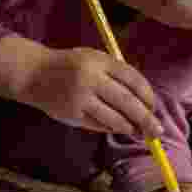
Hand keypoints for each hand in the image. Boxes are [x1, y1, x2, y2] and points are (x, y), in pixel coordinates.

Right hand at [18, 47, 162, 136]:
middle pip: (128, 102)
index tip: (154, 106)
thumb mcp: (94, 59)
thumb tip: (144, 101)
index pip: (133, 80)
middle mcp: (91, 78)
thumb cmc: (71, 66)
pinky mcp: (72, 114)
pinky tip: (117, 128)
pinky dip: (111, 128)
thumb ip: (116, 75)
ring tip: (137, 132)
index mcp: (100, 61)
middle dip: (146, 119)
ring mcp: (81, 98)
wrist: (33, 74)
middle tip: (157, 131)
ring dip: (129, 127)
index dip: (148, 96)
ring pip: (114, 118)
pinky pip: (98, 125)